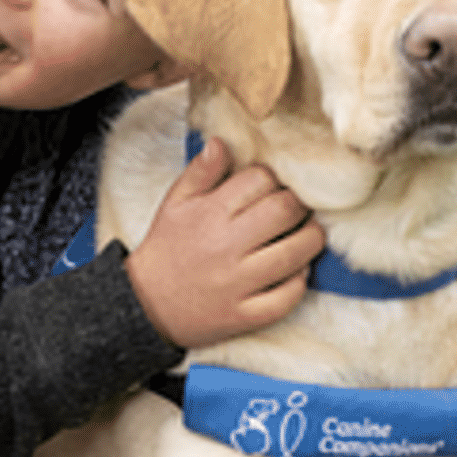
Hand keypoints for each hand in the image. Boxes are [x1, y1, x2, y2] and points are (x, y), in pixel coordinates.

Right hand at [124, 137, 325, 349]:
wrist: (145, 305)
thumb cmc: (167, 248)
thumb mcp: (175, 204)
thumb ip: (200, 172)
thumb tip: (222, 141)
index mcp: (210, 213)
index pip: (261, 180)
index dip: (274, 178)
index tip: (274, 186)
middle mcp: (226, 247)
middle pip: (285, 211)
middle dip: (299, 204)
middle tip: (297, 208)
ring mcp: (237, 284)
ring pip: (295, 254)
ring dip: (311, 239)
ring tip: (307, 234)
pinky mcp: (244, 316)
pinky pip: (286, 298)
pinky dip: (299, 282)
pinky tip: (296, 270)